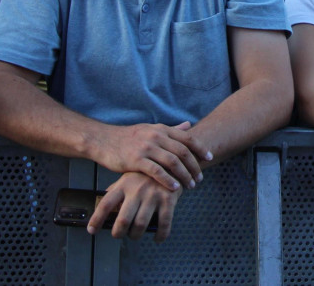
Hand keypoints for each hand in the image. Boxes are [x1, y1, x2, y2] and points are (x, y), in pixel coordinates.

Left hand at [89, 172, 181, 241]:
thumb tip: (100, 209)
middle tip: (118, 234)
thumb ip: (116, 191)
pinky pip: (164, 224)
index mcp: (124, 185)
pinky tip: (157, 238)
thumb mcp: (127, 178)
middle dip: (118, 233)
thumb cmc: (145, 174)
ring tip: (135, 234)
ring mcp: (153, 195)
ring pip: (140, 225)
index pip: (106, 204)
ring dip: (136, 235)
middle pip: (123, 220)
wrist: (171, 161)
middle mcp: (137, 190)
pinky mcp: (168, 200)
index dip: (97, 219)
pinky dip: (160, 235)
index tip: (91, 230)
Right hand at [95, 121, 212, 191]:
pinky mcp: (136, 160)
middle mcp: (156, 136)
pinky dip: (168, 180)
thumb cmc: (128, 137)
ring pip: (172, 162)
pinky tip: (174, 188)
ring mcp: (146, 147)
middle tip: (200, 178)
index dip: (201, 148)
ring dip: (184, 175)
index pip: (187, 138)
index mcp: (161, 129)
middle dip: (194, 166)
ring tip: (190, 185)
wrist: (103, 140)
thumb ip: (170, 129)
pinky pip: (156, 171)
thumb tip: (189, 125)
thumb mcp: (151, 129)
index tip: (210, 158)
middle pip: (183, 152)